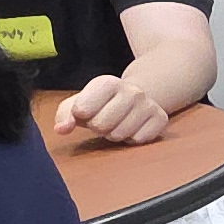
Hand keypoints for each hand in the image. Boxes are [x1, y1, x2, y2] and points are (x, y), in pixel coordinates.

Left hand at [55, 74, 169, 145]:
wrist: (136, 96)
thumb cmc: (101, 103)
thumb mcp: (79, 103)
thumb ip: (65, 115)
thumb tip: (62, 129)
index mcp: (107, 82)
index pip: (82, 110)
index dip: (81, 115)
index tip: (86, 110)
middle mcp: (132, 91)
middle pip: (101, 125)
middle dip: (99, 127)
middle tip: (104, 119)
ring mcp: (149, 105)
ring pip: (120, 135)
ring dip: (115, 134)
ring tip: (117, 123)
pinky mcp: (161, 119)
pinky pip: (138, 140)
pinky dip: (132, 138)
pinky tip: (132, 127)